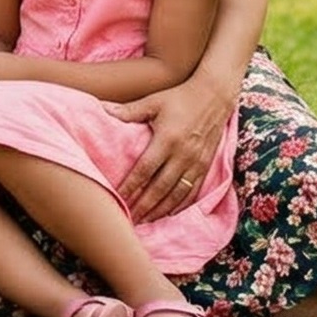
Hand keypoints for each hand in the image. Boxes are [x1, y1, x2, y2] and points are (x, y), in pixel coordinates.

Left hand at [107, 72, 238, 219]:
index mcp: (167, 139)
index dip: (130, 186)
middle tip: (128, 220)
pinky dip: (180, 205)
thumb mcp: (153, 101)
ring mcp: (197, 162)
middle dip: (143, 206)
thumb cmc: (180, 97)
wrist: (215, 95)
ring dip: (160, 210)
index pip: (144, 170)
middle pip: (160, 188)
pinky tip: (169, 214)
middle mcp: (183, 155)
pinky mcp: (206, 166)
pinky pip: (193, 192)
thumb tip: (101, 109)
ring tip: (145, 221)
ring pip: (177, 194)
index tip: (116, 198)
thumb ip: (129, 111)